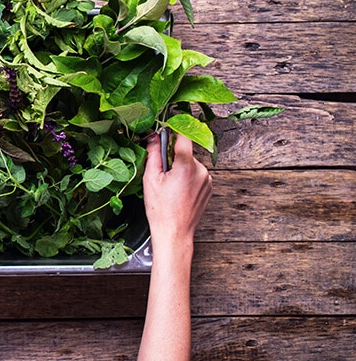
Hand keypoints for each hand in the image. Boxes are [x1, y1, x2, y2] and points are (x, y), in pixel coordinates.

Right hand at [143, 132, 211, 250]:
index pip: (184, 136)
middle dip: (173, 157)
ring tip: (169, 186)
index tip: (167, 128)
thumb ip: (153, 154)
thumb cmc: (161, 210)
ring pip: (191, 164)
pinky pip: (196, 174)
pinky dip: (187, 177)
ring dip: (180, 168)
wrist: (175, 233)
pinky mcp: (209, 188)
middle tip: (161, 171)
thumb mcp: (150, 178)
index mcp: (186, 166)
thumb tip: (154, 137)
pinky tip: (177, 191)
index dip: (175, 129)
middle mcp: (201, 170)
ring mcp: (207, 180)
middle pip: (185, 152)